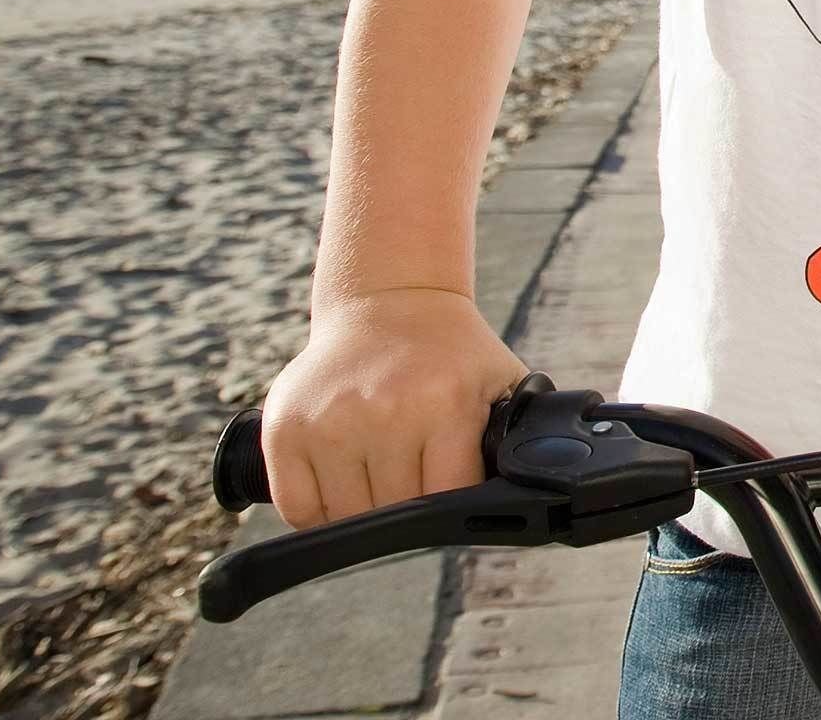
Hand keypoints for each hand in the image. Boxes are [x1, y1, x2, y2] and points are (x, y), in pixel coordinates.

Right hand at [258, 288, 527, 528]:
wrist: (390, 302)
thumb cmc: (451, 354)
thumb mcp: (503, 383)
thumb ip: (518, 438)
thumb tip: (535, 492)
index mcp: (444, 403)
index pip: (448, 498)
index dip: (454, 507)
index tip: (454, 498)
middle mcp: (384, 412)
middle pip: (396, 512)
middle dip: (411, 509)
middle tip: (417, 481)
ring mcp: (329, 421)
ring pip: (347, 517)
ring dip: (365, 512)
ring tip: (381, 478)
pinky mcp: (285, 428)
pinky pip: (298, 508)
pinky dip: (319, 513)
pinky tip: (341, 485)